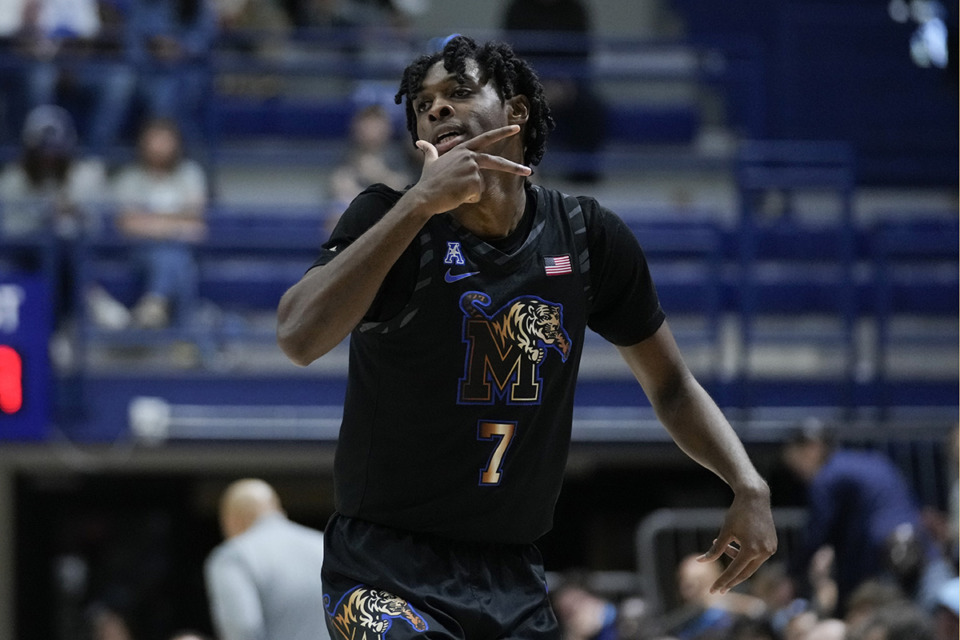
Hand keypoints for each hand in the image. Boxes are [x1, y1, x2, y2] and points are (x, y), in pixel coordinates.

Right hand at [412, 125, 530, 213]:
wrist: (425, 196)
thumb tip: (419, 142)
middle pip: (497, 162)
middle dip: (514, 167)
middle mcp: (470, 156)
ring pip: (480, 186)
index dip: (502, 133)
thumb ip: (429, 151)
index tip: (516, 128)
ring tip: (454, 190)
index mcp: (462, 150)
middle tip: (528, 171)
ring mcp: (472, 169)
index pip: (486, 138)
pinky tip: (456, 195)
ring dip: (469, 193)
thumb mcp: (429, 162)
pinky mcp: (474, 182)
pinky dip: (468, 199)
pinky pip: (477, 196)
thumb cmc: (428, 181)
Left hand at [696, 487, 776, 593]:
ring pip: (750, 564)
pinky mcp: (772, 545)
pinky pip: (757, 557)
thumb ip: (715, 550)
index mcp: (751, 550)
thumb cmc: (737, 513)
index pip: (734, 571)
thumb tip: (701, 562)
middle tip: (718, 589)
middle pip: (745, 573)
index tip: (713, 591)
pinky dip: (745, 555)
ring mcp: (770, 549)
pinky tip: (735, 545)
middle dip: (731, 581)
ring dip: (736, 561)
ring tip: (724, 546)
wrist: (755, 498)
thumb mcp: (725, 532)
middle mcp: (764, 552)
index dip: (722, 581)